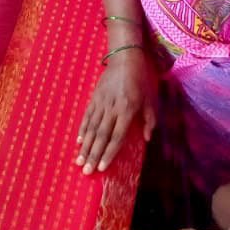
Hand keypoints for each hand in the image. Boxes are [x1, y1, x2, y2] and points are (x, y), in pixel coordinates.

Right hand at [76, 49, 154, 173]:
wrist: (125, 58)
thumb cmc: (141, 80)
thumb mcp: (151, 99)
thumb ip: (150, 120)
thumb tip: (148, 140)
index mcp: (127, 110)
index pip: (117, 137)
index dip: (109, 153)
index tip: (102, 168)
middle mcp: (112, 109)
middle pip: (101, 136)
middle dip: (93, 155)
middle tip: (86, 171)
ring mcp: (101, 103)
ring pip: (91, 128)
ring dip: (85, 146)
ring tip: (79, 161)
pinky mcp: (94, 98)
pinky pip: (87, 116)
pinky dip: (82, 130)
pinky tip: (78, 141)